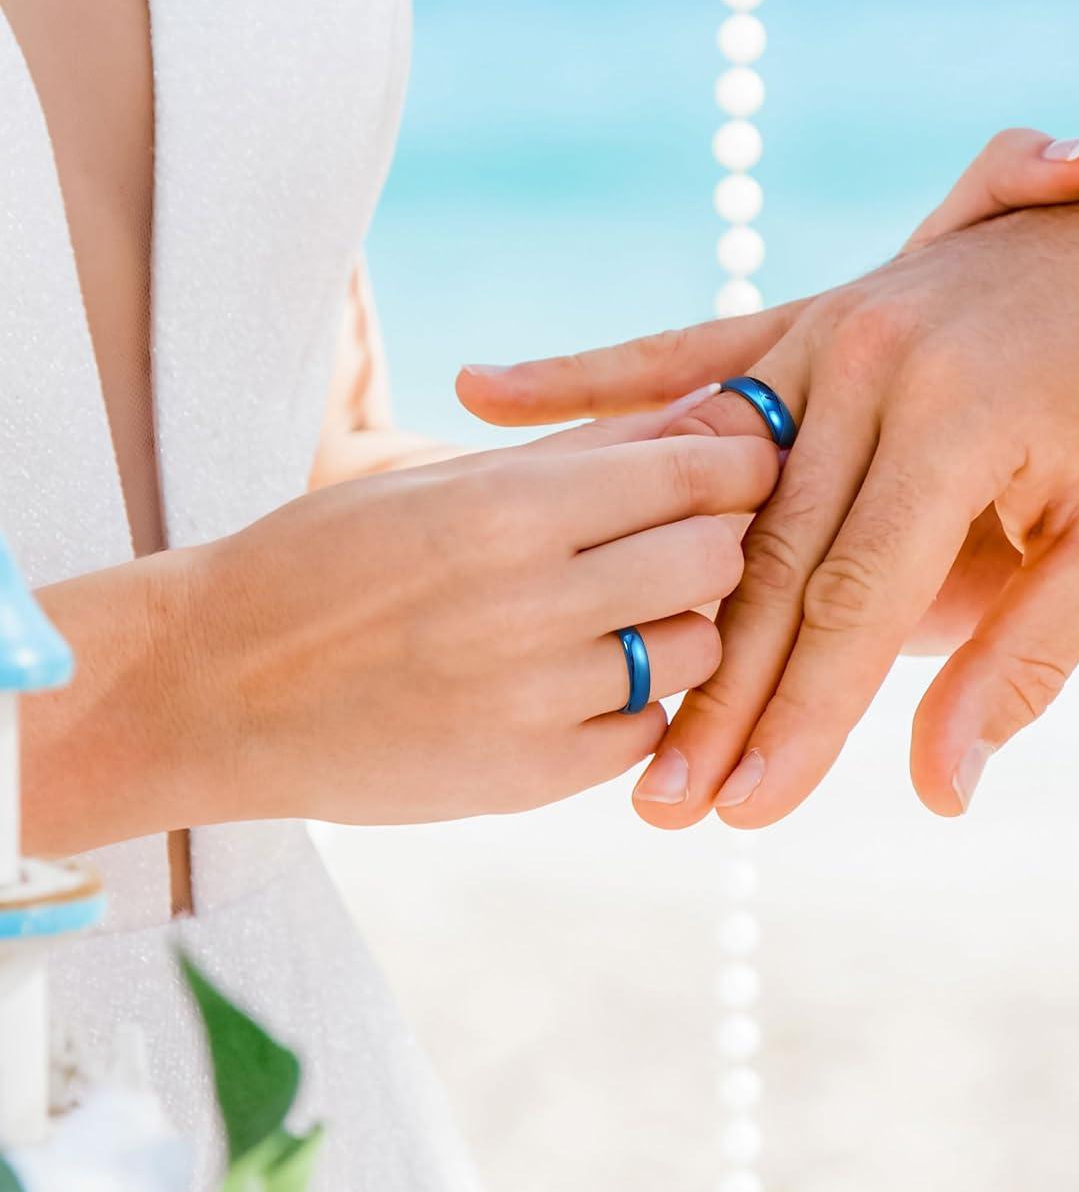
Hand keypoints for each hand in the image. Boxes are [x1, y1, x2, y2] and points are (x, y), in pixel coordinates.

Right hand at [31, 393, 777, 850]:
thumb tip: (708, 412)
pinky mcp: (532, 779)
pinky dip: (634, 699)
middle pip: (715, 558)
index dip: (739, 462)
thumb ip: (585, 451)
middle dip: (715, 541)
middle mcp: (530, 605)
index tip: (746, 464)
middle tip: (678, 537)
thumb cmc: (331, 559)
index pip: (692, 472)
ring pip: (696, 649)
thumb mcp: (445, 482)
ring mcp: (534, 702)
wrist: (218, 689)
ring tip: (614, 611)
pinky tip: (577, 677)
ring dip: (677, 624)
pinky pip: (647, 727)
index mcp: (506, 511)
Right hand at [460, 142, 1078, 826]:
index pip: (860, 601)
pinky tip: (483, 394)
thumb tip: (939, 795)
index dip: (806, 717)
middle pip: (769, 561)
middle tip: (665, 802)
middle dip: (720, 693)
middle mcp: (866, 358)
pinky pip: (679, 356)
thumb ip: (1025, 662)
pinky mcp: (801, 314)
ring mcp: (822, 325)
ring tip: (605, 686)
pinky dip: (585, 380)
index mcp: (957, 414)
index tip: (749, 811)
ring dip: (657, 596)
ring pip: (716, 493)